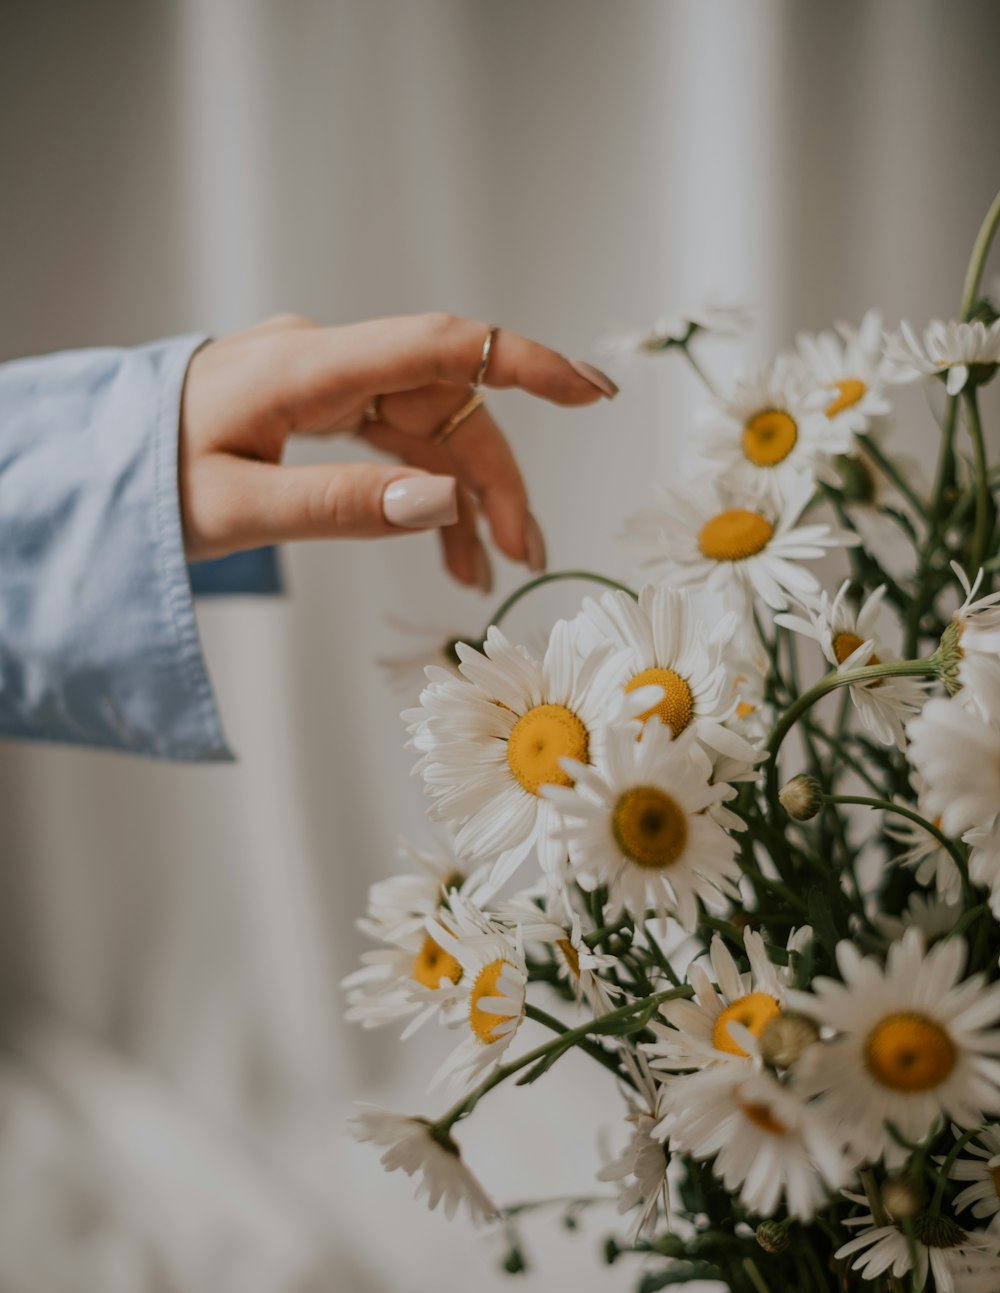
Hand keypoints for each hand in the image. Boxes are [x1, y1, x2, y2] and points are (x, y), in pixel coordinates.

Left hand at [178, 313, 616, 589]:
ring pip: (426, 431)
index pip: (438, 345)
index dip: (524, 362)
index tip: (593, 392)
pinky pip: (392, 446)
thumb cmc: (147, 485)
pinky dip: (424, 496)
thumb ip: (338, 505)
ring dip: (465, 497)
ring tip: (489, 573)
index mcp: (304, 370)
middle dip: (494, 479)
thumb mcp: (235, 510)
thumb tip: (441, 501)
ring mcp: (322, 384)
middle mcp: (324, 364)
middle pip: (444, 406)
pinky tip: (448, 554)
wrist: (94, 471)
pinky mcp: (316, 410)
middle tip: (523, 556)